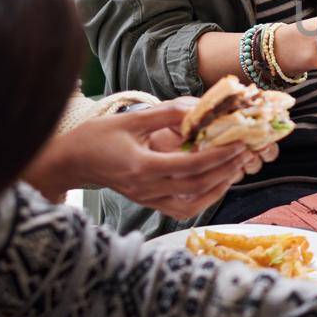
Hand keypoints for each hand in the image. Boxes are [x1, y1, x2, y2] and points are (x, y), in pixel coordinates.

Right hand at [24, 99, 276, 218]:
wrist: (70, 163)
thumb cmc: (96, 137)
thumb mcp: (131, 119)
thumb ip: (165, 114)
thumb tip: (198, 108)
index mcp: (142, 166)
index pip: (189, 166)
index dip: (217, 156)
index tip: (239, 143)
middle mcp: (146, 188)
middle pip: (196, 185)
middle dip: (225, 170)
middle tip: (246, 152)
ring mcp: (147, 200)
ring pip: (193, 201)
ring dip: (219, 186)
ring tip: (236, 167)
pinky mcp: (148, 203)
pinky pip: (182, 208)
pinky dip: (203, 197)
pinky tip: (216, 183)